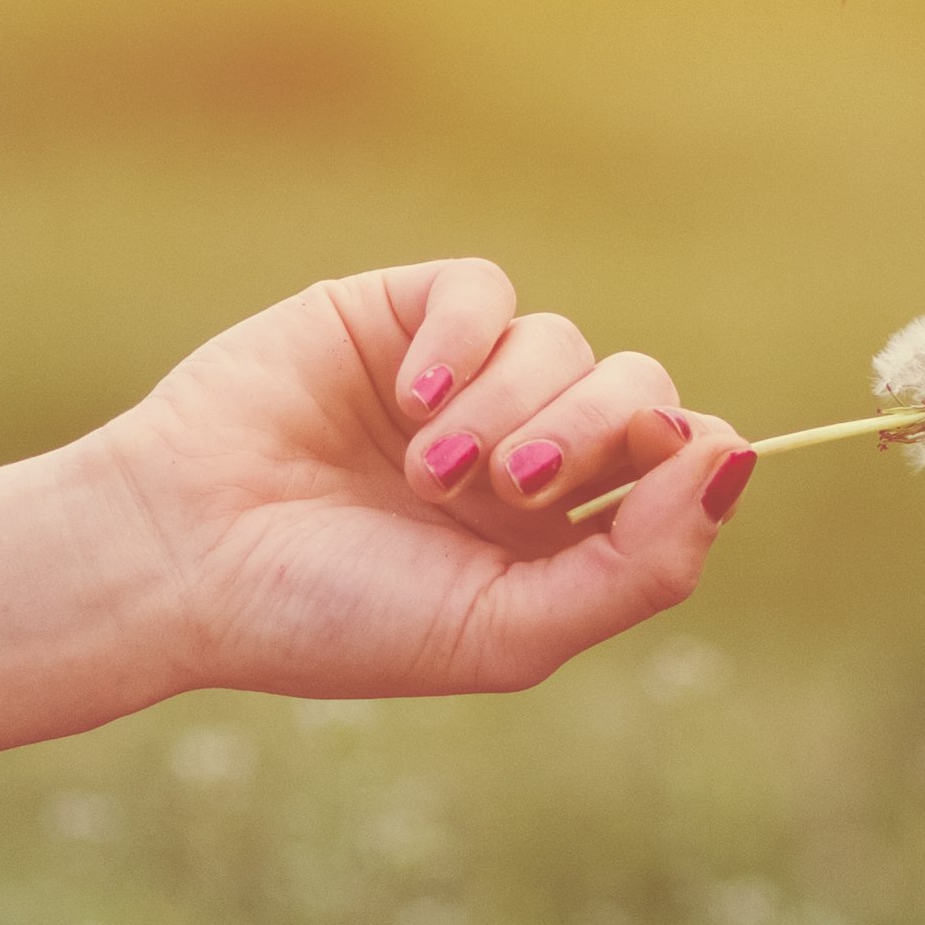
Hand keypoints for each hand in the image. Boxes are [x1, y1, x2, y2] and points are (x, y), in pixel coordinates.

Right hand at [71, 258, 755, 703]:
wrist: (184, 559)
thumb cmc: (333, 618)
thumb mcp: (506, 631)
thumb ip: (640, 565)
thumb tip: (739, 458)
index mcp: (557, 539)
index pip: (679, 470)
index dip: (683, 466)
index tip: (637, 488)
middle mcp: (521, 454)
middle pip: (641, 395)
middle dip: (593, 433)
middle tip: (512, 487)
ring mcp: (463, 382)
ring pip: (565, 343)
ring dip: (508, 407)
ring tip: (425, 471)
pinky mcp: (401, 316)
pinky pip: (487, 293)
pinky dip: (462, 342)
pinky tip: (403, 402)